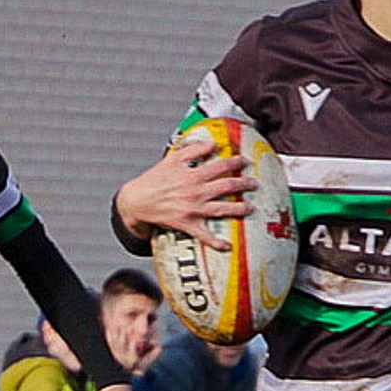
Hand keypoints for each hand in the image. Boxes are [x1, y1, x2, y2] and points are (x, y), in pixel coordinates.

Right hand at [113, 138, 253, 250]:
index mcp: (193, 175)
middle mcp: (196, 192)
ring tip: (250, 207)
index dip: (235, 163)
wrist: (137, 201)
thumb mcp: (172, 159)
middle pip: (227, 187)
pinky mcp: (187, 224)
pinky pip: (204, 235)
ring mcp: (193, 210)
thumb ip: (193, 150)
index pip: (220, 166)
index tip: (244, 162)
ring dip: (239, 208)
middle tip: (254, 184)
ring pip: (222, 209)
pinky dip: (216, 242)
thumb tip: (212, 144)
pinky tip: (227, 246)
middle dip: (244, 184)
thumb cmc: (153, 180)